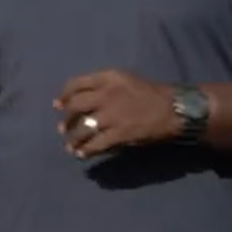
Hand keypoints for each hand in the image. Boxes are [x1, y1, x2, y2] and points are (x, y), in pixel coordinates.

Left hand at [55, 70, 180, 156]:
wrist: (175, 109)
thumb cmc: (151, 94)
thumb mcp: (126, 81)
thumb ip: (104, 87)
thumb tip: (82, 100)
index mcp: (109, 77)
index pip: (76, 83)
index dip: (64, 95)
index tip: (57, 105)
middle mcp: (107, 94)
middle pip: (75, 106)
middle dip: (66, 119)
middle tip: (62, 129)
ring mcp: (112, 115)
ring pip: (82, 128)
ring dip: (73, 138)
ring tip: (70, 145)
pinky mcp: (119, 134)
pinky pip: (95, 144)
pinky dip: (86, 150)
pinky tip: (82, 154)